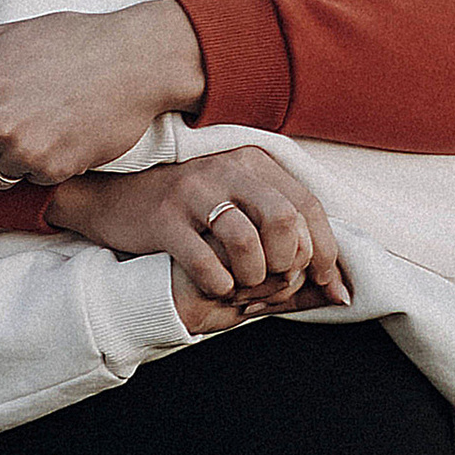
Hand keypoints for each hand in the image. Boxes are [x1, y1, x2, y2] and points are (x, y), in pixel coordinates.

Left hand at [0, 0, 206, 188]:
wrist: (134, 60)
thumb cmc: (72, 42)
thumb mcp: (8, 38)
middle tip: (0, 134)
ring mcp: (25, 150)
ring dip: (7, 162)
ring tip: (36, 129)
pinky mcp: (54, 169)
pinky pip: (29, 181)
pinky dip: (40, 166)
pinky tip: (60, 136)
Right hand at [47, 152, 350, 321]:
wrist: (114, 201)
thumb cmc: (191, 216)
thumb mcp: (242, 213)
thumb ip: (290, 245)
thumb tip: (340, 292)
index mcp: (254, 163)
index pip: (309, 205)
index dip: (326, 251)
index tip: (331, 287)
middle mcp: (228, 169)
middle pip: (285, 220)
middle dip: (290, 263)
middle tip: (276, 283)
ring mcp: (194, 191)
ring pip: (247, 241)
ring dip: (253, 277)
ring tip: (244, 286)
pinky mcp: (165, 218)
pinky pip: (205, 261)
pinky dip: (219, 284)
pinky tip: (217, 288)